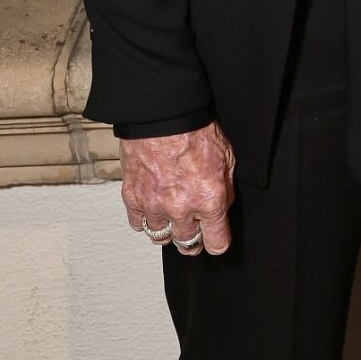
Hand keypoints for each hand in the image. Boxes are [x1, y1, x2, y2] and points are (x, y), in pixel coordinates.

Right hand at [121, 121, 236, 257]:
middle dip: (193, 240)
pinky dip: (145, 220)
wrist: (164, 114)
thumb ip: (226, 189)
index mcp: (209, 200)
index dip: (217, 242)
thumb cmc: (196, 130)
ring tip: (172, 218)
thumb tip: (222, 208)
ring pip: (161, 237)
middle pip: (187, 245)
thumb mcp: (227, 158)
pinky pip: (138, 224)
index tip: (215, 239)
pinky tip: (152, 210)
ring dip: (168, 230)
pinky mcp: (133, 197)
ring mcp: (154, 205)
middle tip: (194, 231)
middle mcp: (181, 209)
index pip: (216, 243)